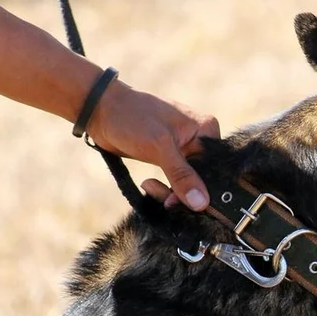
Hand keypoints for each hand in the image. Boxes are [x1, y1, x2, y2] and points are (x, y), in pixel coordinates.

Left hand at [86, 80, 219, 210]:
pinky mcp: (170, 161)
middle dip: (183, 194)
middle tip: (165, 201)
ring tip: (149, 187)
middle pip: (202, 180)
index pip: (215, 169)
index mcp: (206, 130)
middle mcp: (199, 141)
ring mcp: (185, 152)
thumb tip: (202, 203)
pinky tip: (148, 185)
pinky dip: (163, 189)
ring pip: (188, 185)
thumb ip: (182, 175)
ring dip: (170, 193)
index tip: (186, 204)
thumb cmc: (131, 118)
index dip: (203, 190)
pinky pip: (175, 183)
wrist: (101, 111)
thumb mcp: (159, 146)